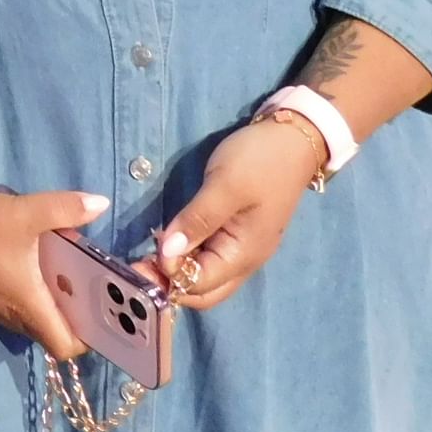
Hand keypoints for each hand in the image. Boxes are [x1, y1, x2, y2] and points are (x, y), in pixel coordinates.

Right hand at [0, 187, 110, 357]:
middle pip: (51, 332)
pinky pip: (14, 305)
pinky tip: (33, 261)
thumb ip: (65, 209)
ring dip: (50, 302)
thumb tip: (101, 204)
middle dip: (74, 316)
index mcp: (28, 304)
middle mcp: (11, 314)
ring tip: (67, 272)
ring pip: (31, 318)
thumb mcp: (24, 212)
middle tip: (92, 287)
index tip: (104, 314)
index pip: (65, 347)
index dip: (89, 338)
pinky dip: (30, 293)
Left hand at [150, 120, 322, 310]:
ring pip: (205, 278)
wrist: (293, 139)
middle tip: (137, 264)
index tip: (140, 258)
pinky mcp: (236, 234)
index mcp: (244, 255)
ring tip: (147, 255)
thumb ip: (197, 220)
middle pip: (203, 291)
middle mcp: (244, 261)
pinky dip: (187, 259)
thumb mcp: (225, 185)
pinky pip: (209, 259)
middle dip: (170, 284)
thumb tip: (166, 253)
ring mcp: (242, 249)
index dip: (169, 276)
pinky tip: (168, 243)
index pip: (199, 284)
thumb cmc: (260, 161)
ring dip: (177, 273)